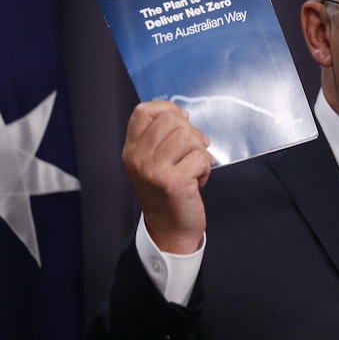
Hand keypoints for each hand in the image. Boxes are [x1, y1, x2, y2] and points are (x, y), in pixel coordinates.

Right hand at [122, 101, 214, 253]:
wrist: (169, 230)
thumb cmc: (167, 193)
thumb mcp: (155, 162)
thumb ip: (163, 138)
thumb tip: (184, 116)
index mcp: (132, 149)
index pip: (144, 111)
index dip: (169, 110)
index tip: (183, 122)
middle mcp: (137, 157)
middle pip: (172, 119)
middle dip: (192, 134)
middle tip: (192, 154)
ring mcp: (153, 169)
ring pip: (188, 136)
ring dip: (199, 152)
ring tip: (193, 170)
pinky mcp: (172, 181)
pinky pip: (200, 157)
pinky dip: (205, 168)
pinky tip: (197, 181)